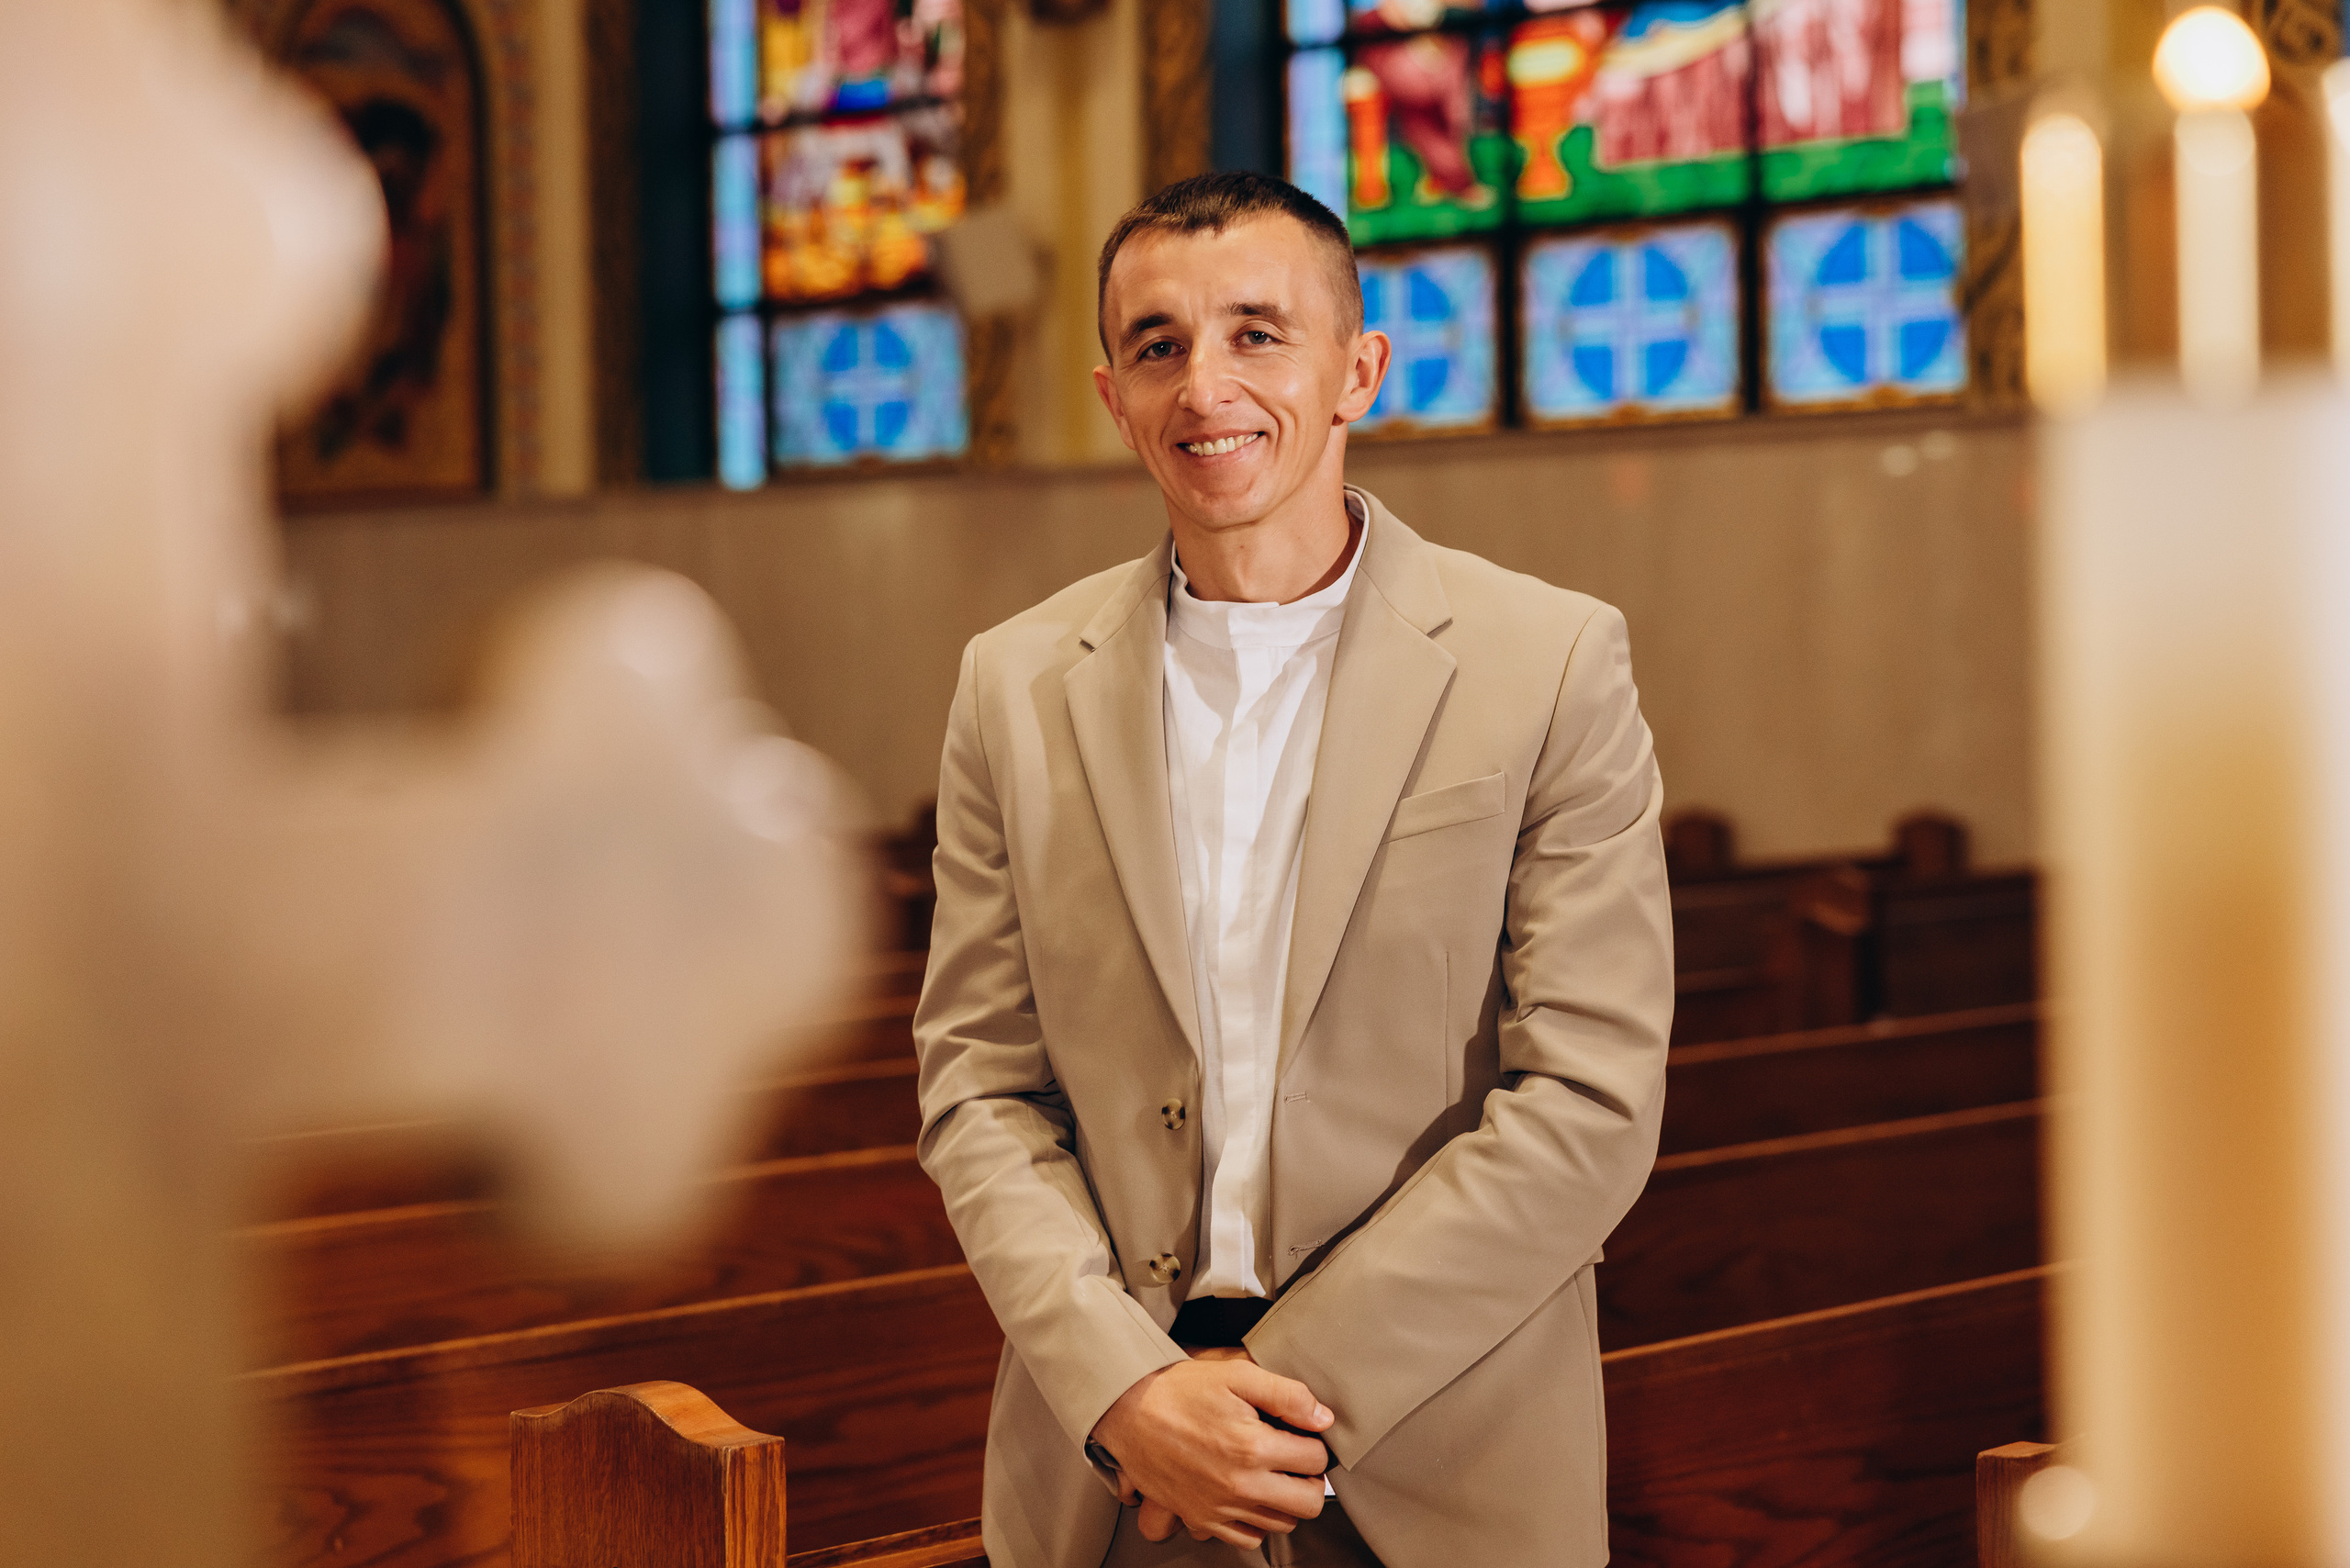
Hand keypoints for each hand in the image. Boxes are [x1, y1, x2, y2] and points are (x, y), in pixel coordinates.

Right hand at [1093, 1351, 1333, 1548]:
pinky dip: (1256, 1521)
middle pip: (1308, 1503)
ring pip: (1282, 1524)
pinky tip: (1249, 1494)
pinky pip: (1248, 1538)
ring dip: (1285, 1500)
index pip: (1316, 1459)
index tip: (1300, 1432)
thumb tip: (1323, 1418)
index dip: (1314, 1441)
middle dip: (1309, 1478)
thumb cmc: (1181, 1390)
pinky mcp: (1202, 1519)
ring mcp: (1220, 1509)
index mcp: (1253, 1447)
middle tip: (1295, 1457)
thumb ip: (1287, 1394)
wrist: (1128, 1411)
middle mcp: (1240, 1486)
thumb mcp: (1237, 1375)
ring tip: (1271, 1472)